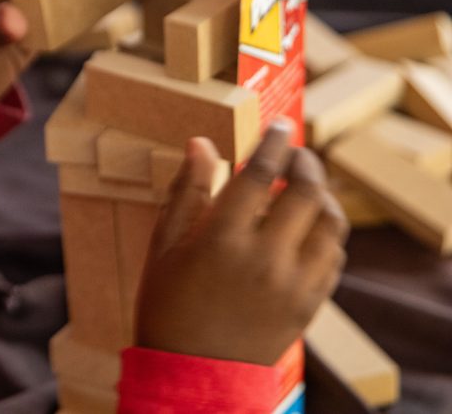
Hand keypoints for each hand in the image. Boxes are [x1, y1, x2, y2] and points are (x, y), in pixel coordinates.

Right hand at [135, 121, 348, 364]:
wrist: (191, 372)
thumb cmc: (167, 306)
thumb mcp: (163, 245)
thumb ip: (186, 191)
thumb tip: (199, 143)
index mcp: (222, 239)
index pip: (261, 174)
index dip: (274, 143)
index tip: (280, 125)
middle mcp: (265, 258)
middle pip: (307, 192)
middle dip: (306, 163)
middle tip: (296, 154)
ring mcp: (293, 284)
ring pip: (330, 224)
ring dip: (323, 197)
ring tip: (306, 188)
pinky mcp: (309, 306)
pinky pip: (334, 258)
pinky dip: (327, 234)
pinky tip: (308, 228)